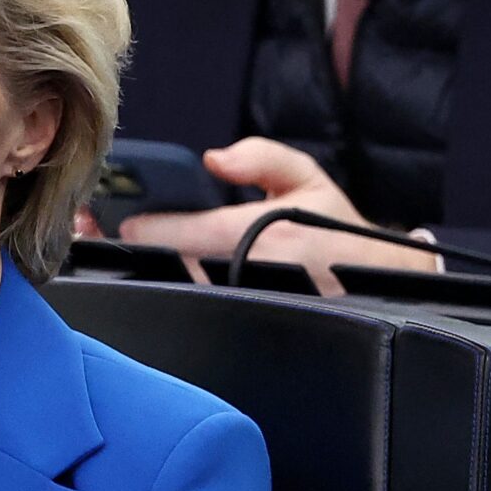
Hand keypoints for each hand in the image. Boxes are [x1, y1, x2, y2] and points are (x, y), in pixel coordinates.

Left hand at [116, 138, 438, 294]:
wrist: (382, 289)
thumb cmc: (343, 237)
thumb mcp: (309, 181)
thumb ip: (262, 158)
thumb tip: (215, 160)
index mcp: (253, 235)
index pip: (175, 235)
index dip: (142, 229)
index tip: (123, 221)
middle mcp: (243, 278)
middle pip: (168, 272)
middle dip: (141, 256)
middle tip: (108, 241)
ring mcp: (243, 311)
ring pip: (182, 299)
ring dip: (158, 281)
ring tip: (138, 262)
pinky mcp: (247, 332)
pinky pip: (205, 319)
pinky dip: (184, 302)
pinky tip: (171, 289)